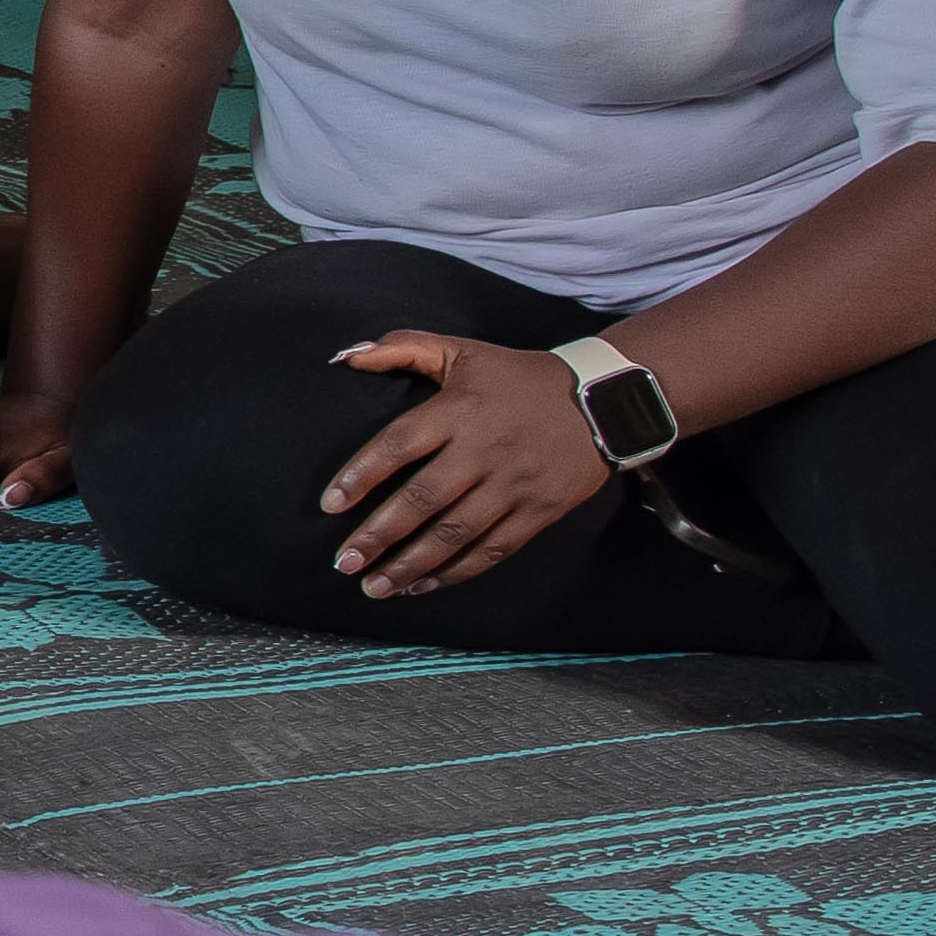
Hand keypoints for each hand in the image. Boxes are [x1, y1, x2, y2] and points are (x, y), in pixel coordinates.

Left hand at [321, 328, 612, 598]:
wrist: (605, 399)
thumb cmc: (520, 378)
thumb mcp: (464, 352)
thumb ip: (405, 348)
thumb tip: (349, 356)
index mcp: (459, 411)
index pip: (399, 444)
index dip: (362, 475)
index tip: (330, 504)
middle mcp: (484, 451)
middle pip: (423, 499)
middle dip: (379, 535)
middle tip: (344, 562)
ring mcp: (514, 485)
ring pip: (456, 533)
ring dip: (411, 564)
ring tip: (374, 586)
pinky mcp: (540, 511)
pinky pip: (493, 548)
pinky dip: (457, 571)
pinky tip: (423, 586)